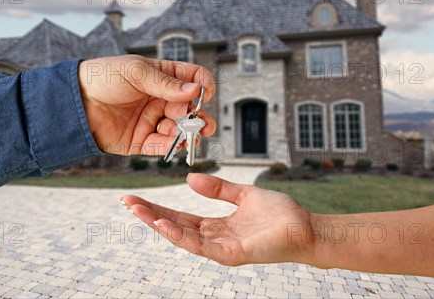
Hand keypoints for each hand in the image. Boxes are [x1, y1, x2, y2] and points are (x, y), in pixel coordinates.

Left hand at [78, 55, 215, 155]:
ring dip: (188, 132)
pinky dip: (172, 146)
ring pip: (179, 129)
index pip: (192, 78)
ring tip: (189, 134)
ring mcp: (152, 120)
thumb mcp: (136, 72)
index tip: (205, 93)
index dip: (202, 85)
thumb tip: (194, 91)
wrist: (74, 102)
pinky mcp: (141, 140)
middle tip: (203, 123)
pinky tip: (177, 143)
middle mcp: (160, 99)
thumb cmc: (103, 78)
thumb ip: (165, 83)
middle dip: (199, 116)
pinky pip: (162, 145)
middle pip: (189, 108)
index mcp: (161, 76)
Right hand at [122, 174, 314, 265]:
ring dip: (158, 223)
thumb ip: (218, 188)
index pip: (180, 215)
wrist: (307, 227)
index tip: (136, 197)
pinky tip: (163, 223)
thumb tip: (190, 178)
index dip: (157, 207)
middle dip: (149, 214)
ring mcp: (221, 248)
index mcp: (216, 225)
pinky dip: (179, 235)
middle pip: (175, 225)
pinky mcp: (231, 254)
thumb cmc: (281, 214)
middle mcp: (215, 238)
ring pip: (182, 237)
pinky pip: (199, 246)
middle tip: (126, 201)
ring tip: (138, 210)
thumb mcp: (244, 194)